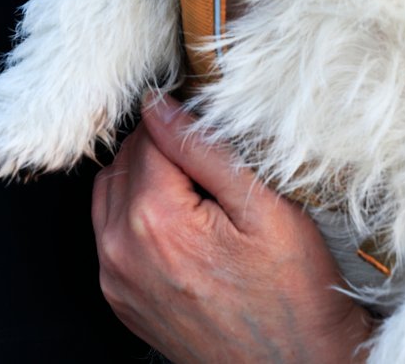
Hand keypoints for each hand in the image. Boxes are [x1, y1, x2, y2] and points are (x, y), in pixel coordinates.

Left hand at [91, 94, 374, 363]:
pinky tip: (181, 226)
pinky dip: (136, 216)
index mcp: (154, 221)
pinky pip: (110, 234)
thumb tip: (161, 105)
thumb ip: (204, 149)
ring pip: (110, 194)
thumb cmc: (294, 299)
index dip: (182, 122)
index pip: (147, 135)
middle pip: (124, 161)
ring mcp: (116, 279)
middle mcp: (122, 251)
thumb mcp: (266, 211)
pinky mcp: (120, 299)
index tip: (211, 128)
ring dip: (143, 178)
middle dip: (161, 150)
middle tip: (210, 165)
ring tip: (197, 193)